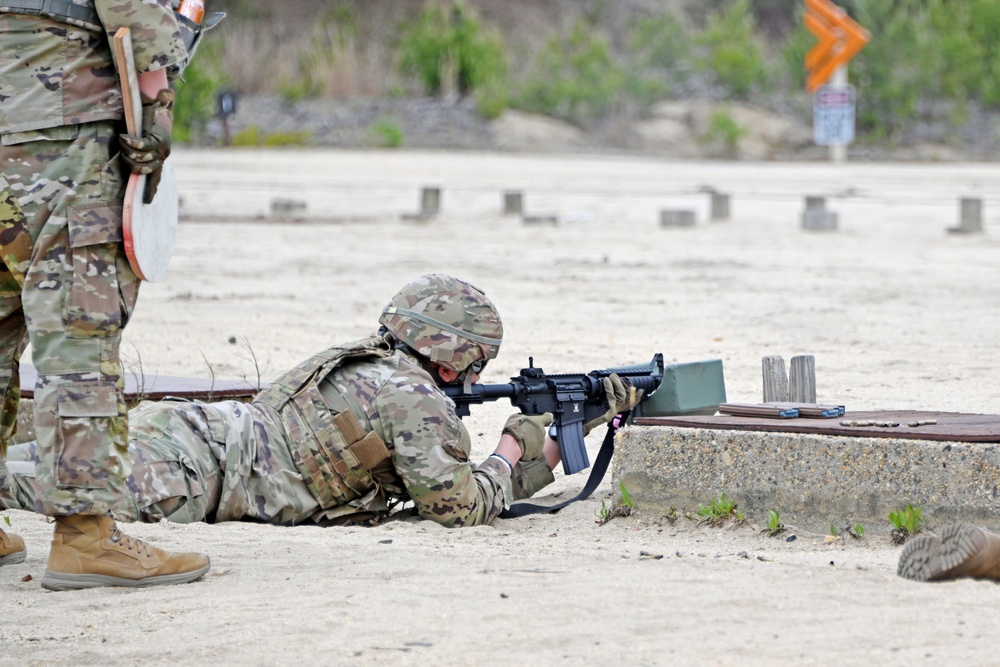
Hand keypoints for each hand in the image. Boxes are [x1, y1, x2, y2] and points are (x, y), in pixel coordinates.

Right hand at [119, 89, 173, 203]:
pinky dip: (131, 142)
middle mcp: (163, 155)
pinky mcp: (158, 138)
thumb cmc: (145, 120)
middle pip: (140, 169)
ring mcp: (162, 148)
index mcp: (159, 157)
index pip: (155, 177)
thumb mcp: (142, 139)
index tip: (146, 202)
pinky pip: (142, 146)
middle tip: (121, 145)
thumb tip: (127, 161)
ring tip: (122, 138)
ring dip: (126, 149)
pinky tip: (124, 137)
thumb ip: (137, 152)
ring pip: (139, 158)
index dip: (150, 190)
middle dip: (126, 160)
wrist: (156, 103)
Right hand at [502, 412, 553, 460]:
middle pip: (540, 431)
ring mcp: (541, 443)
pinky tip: (522, 448)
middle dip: (533, 432)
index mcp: (539, 421)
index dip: (545, 419)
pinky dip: (529, 450)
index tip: (543, 420)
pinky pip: (534, 450)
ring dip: (531, 441)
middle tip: (524, 433)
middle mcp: (543, 432)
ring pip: (537, 441)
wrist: (512, 445)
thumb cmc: (514, 430)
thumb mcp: (515, 417)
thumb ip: (523, 417)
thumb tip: (523, 417)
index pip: (548, 418)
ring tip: (521, 441)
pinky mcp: (538, 453)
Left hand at [582, 374, 643, 435]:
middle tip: (615, 376)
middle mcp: (614, 411)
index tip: (641, 389)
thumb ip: (602, 393)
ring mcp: (611, 413)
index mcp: (613, 408)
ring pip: (622, 397)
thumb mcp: (594, 400)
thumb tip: (607, 380)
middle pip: (628, 398)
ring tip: (610, 377)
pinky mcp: (607, 415)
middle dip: (624, 384)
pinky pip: (612, 399)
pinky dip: (609, 388)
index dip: (637, 397)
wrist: (575, 423)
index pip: (630, 403)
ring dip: (617, 384)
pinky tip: (606, 381)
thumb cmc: (582, 412)